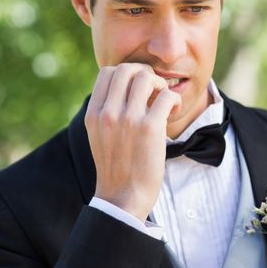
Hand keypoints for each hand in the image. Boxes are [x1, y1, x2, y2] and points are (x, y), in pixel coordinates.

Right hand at [85, 63, 181, 220]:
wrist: (122, 198)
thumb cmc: (115, 167)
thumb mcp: (99, 136)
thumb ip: (107, 111)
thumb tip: (125, 88)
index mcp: (94, 114)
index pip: (107, 72)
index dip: (125, 73)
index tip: (136, 88)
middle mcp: (108, 113)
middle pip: (126, 69)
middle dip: (143, 73)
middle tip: (153, 89)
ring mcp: (129, 119)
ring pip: (146, 77)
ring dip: (159, 83)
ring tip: (162, 99)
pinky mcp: (150, 128)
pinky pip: (165, 96)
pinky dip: (173, 99)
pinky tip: (172, 110)